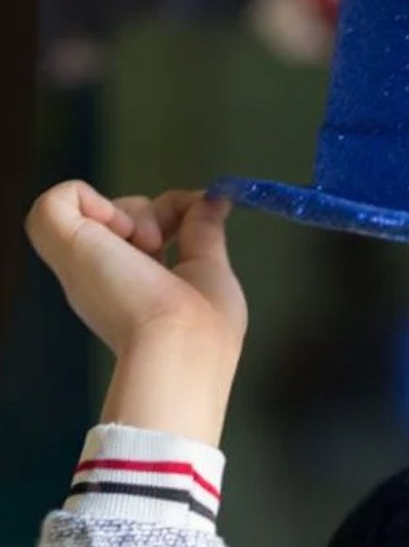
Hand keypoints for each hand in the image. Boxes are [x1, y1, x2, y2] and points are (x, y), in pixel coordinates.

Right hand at [25, 180, 245, 355]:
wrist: (177, 347)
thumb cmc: (201, 328)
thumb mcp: (210, 269)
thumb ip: (206, 232)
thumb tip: (213, 199)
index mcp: (138, 286)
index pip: (144, 230)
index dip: (171, 213)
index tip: (199, 213)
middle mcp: (104, 275)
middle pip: (120, 216)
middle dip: (151, 213)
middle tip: (165, 242)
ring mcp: (79, 262)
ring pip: (89, 207)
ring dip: (130, 212)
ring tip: (147, 245)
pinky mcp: (59, 244)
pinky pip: (56, 199)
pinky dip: (89, 199)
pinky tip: (117, 232)